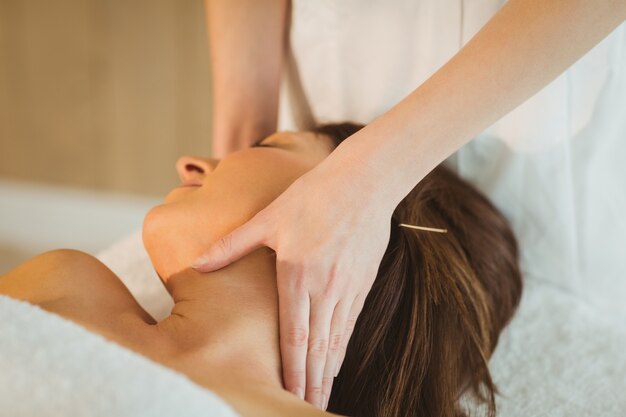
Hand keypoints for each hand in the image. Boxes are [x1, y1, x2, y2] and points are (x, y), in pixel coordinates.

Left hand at [192, 154, 393, 408]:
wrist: (363, 182)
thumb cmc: (312, 195)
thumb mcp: (269, 216)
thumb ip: (233, 244)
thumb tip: (198, 262)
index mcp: (297, 274)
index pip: (294, 335)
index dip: (292, 370)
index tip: (287, 394)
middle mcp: (325, 287)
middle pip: (318, 347)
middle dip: (311, 382)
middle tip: (305, 407)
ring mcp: (347, 288)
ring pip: (337, 340)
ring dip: (328, 372)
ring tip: (321, 396)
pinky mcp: (362, 283)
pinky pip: (350, 324)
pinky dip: (342, 348)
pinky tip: (336, 362)